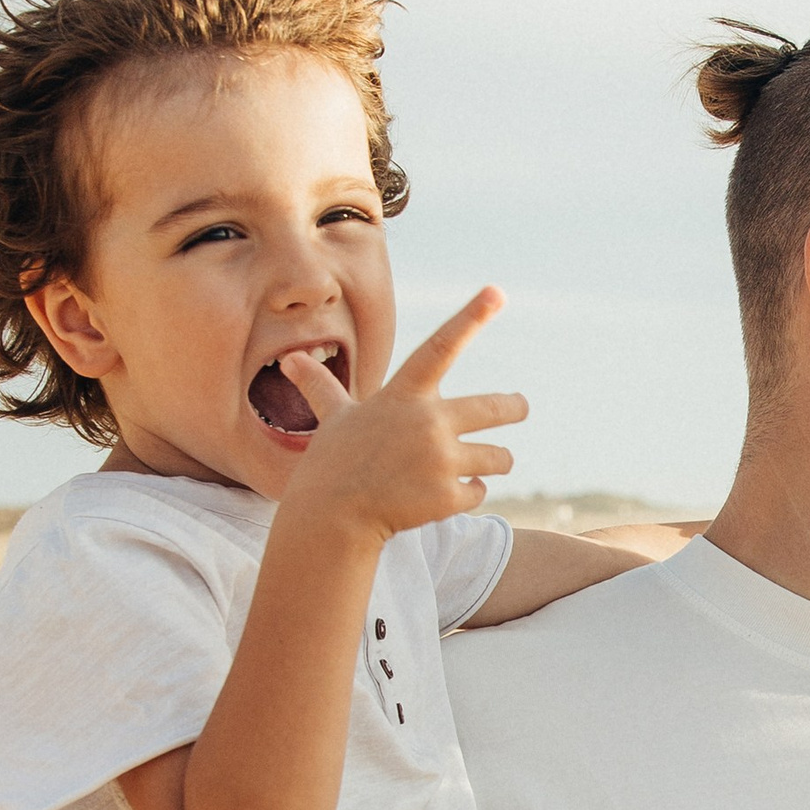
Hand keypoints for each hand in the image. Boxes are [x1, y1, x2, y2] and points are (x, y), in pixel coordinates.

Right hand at [276, 288, 524, 542]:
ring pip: (499, 457)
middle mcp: (429, 422)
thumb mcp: (332, 419)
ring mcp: (441, 460)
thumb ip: (320, 388)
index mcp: (404, 396)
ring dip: (493, 462)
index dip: (470, 318)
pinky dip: (468, 494)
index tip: (496, 292)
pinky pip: (479, 492)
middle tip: (521, 406)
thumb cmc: (332, 464)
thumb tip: (289, 361)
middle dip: (515, 407)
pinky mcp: (449, 496)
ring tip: (474, 466)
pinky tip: (442, 497)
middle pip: (497, 408)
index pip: (441, 347)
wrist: (332, 517)